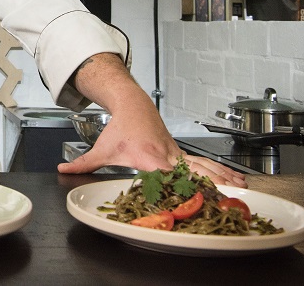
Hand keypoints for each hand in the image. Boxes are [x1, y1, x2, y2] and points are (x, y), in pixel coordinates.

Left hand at [56, 114, 246, 186]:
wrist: (133, 105)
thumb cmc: (119, 128)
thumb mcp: (101, 148)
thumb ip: (82, 163)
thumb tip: (62, 171)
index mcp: (148, 158)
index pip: (167, 176)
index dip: (180, 187)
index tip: (194, 199)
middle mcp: (166, 156)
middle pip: (194, 172)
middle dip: (213, 184)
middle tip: (231, 197)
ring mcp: (176, 154)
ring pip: (204, 166)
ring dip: (223, 177)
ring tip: (242, 189)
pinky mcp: (181, 153)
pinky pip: (204, 163)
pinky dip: (221, 171)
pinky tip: (235, 179)